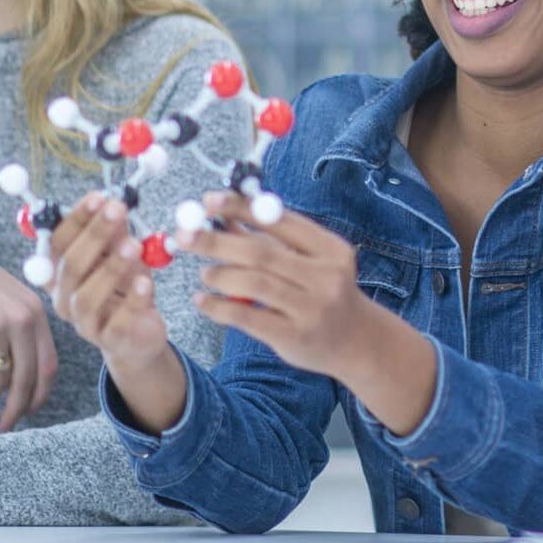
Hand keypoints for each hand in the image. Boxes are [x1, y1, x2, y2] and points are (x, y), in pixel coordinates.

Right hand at [0, 242, 58, 431]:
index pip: (49, 365)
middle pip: (24, 379)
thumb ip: (26, 335)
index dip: (41, 394)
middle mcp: (19, 321)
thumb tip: (28, 384)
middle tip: (6, 425)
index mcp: (36, 314)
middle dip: (16, 408)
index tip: (32, 410)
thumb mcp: (15, 302)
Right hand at [47, 194, 169, 371]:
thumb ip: (116, 233)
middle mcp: (64, 298)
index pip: (59, 242)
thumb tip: (113, 202)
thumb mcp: (122, 256)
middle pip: (71, 266)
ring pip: (86, 296)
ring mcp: (84, 323)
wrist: (138, 336)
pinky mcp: (110, 341)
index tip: (98, 197)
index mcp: (61, 273)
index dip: (77, 219)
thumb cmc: (125, 289)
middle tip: (117, 211)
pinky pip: (117, 322)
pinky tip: (145, 283)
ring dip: (110, 268)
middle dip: (95, 235)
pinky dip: (132, 301)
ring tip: (133, 246)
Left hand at [177, 192, 383, 379]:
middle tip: (185, 236)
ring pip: (254, 284)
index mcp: (330, 248)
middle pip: (261, 252)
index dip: (241, 208)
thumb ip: (272, 240)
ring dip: (219, 275)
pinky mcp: (294, 337)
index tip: (209, 200)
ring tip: (204, 273)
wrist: (357, 341)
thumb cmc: (326, 292)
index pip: (280, 220)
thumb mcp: (311, 261)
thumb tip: (224, 216)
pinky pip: (247, 318)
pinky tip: (203, 300)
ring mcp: (311, 308)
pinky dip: (219, 307)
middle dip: (217, 242)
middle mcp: (326, 276)